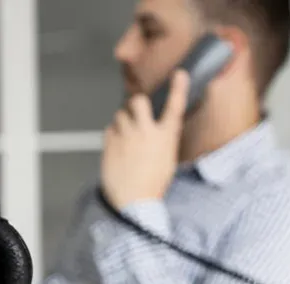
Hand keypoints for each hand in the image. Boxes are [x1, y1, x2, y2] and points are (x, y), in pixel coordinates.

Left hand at [100, 70, 189, 209]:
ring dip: (123, 122)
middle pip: (138, 101)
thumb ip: (161, 140)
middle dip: (135, 104)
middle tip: (135, 114)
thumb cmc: (152, 185)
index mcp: (166, 137)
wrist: (134, 203)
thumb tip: (154, 131)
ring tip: (126, 139)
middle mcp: (146, 132)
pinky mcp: (110, 143)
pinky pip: (109, 129)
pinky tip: (118, 148)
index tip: (180, 74)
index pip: (175, 106)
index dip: (178, 88)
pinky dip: (113, 134)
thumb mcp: (167, 160)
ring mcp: (126, 136)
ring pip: (120, 114)